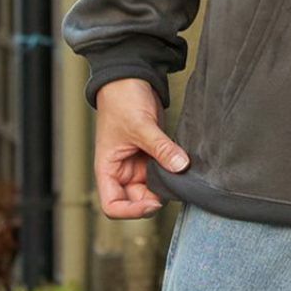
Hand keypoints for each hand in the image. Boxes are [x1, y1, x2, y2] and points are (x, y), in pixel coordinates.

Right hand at [93, 78, 189, 218]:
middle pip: (137, 200)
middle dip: (155, 198)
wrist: (130, 78)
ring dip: (166, 186)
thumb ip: (161, 148)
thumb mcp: (141, 125)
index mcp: (108, 169)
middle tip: (174, 187)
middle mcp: (121, 171)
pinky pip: (163, 173)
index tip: (153, 203)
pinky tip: (182, 166)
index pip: (113, 205)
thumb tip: (181, 166)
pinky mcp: (152, 156)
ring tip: (179, 174)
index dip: (132, 211)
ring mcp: (137, 165)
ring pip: (153, 188)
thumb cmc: (122, 100)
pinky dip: (173, 173)